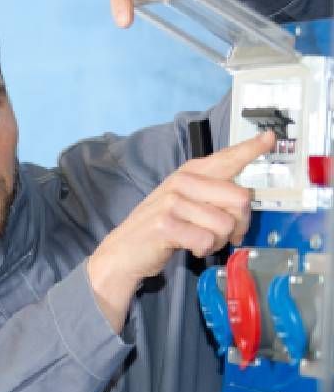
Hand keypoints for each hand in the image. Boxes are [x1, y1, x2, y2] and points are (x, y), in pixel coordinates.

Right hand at [86, 130, 273, 330]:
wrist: (122, 253)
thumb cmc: (158, 230)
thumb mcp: (184, 203)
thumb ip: (211, 195)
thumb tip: (245, 200)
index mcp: (189, 173)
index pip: (227, 158)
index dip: (252, 148)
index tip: (270, 137)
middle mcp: (181, 182)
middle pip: (239, 198)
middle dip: (240, 224)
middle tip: (228, 235)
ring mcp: (172, 202)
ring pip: (225, 223)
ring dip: (218, 241)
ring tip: (201, 242)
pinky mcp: (166, 224)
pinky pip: (206, 239)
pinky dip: (203, 250)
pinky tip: (190, 248)